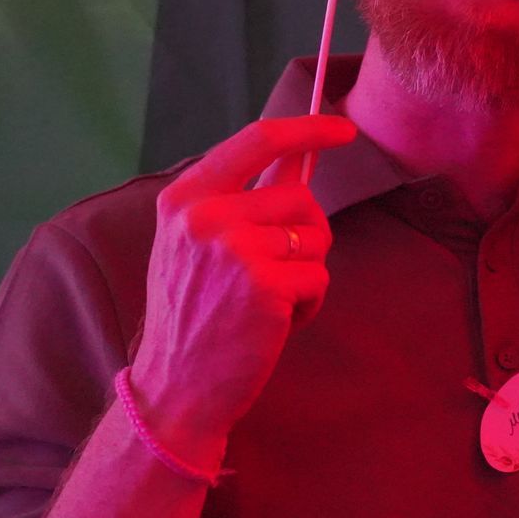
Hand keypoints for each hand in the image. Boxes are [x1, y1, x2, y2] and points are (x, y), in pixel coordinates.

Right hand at [127, 114, 357, 464]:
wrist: (174, 388)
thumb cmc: (193, 313)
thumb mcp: (197, 244)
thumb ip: (241, 199)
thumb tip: (299, 157)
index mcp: (185, 198)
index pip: (259, 140)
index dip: (309, 129)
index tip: (344, 129)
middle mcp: (206, 216)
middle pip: (301, 196)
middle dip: (306, 233)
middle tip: (275, 272)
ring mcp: (236, 250)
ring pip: (315, 238)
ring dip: (304, 273)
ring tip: (264, 301)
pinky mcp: (266, 285)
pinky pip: (319, 277)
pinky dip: (308, 303)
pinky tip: (272, 324)